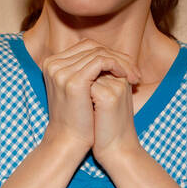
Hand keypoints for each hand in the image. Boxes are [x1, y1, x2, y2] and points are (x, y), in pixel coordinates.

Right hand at [41, 40, 141, 157]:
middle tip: (134, 69)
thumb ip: (87, 69)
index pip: (85, 47)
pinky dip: (118, 65)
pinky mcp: (74, 80)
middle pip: (92, 47)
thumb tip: (111, 53)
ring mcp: (61, 71)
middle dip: (117, 56)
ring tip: (134, 75)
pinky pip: (101, 62)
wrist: (69, 140)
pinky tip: (127, 76)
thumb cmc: (78, 116)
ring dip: (121, 62)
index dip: (109, 53)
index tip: (126, 65)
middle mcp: (52, 63)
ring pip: (99, 53)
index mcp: (52, 63)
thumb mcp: (80, 88)